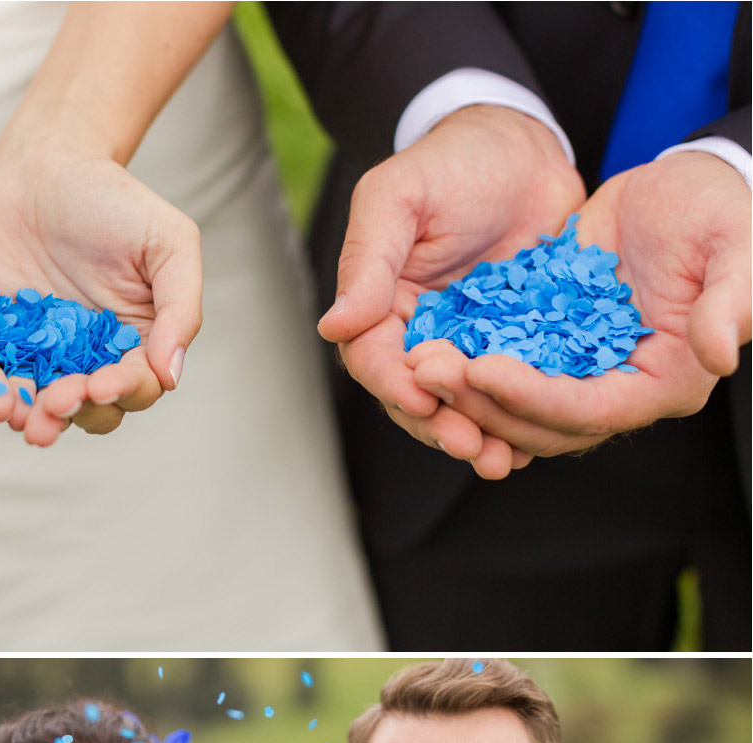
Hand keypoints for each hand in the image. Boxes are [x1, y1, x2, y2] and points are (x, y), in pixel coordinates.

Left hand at [0, 152, 202, 446]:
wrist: (43, 166)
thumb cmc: (114, 199)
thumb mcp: (168, 242)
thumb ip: (180, 307)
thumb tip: (172, 372)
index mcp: (140, 340)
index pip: (140, 385)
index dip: (124, 392)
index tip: (102, 384)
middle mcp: (97, 356)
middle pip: (97, 409)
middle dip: (80, 411)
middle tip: (58, 400)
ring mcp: (50, 353)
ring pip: (50, 405)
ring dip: (41, 418)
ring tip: (26, 420)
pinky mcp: (5, 341)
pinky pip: (5, 378)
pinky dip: (1, 394)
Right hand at [317, 105, 584, 473]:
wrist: (523, 151)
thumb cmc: (451, 163)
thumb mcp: (399, 198)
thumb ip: (368, 262)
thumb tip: (334, 326)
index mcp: (381, 307)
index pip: (375, 361)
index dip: (396, 387)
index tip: (423, 403)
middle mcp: (419, 337)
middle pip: (417, 399)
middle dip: (442, 428)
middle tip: (470, 448)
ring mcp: (467, 347)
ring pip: (464, 406)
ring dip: (481, 436)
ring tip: (503, 460)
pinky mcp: (512, 348)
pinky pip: (510, 393)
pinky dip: (520, 418)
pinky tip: (539, 438)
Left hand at [419, 151, 752, 474]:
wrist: (688, 184)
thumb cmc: (723, 210)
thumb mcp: (738, 246)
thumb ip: (731, 300)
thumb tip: (718, 353)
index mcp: (662, 383)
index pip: (587, 410)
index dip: (532, 397)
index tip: (480, 371)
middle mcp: (616, 389)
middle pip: (538, 421)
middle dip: (481, 402)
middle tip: (427, 370)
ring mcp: (580, 372)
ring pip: (512, 403)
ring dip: (463, 390)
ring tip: (418, 360)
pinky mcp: (553, 345)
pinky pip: (502, 367)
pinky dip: (465, 362)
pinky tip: (426, 343)